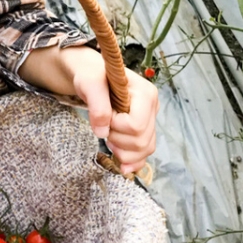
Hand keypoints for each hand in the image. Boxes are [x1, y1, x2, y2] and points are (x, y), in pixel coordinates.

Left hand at [67, 49, 158, 173]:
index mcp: (146, 93)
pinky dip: (134, 161)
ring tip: (108, 138)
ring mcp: (150, 119)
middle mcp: (153, 107)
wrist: (93, 76)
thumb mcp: (89, 84)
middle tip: (103, 125)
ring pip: (145, 149)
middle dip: (117, 139)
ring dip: (123, 151)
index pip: (137, 125)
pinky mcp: (144, 129)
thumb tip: (102, 132)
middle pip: (142, 140)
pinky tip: (123, 167)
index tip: (103, 114)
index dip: (116, 126)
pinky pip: (145, 152)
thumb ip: (97, 106)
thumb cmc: (92, 75)